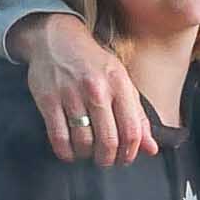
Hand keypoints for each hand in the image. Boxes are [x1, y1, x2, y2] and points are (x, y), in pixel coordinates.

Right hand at [19, 14, 153, 163]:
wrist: (57, 39)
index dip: (130, 152)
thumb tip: (151, 149)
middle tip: (106, 160)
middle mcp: (96, 89)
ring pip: (83, 141)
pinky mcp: (48, 100)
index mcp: (119, 84)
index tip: (125, 159)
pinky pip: (58, 137)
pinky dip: (66, 152)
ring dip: (87, 155)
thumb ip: (137, 116)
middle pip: (108, 140)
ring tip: (88, 153)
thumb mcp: (121, 82)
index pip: (131, 130)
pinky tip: (70, 152)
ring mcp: (70, 94)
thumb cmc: (94, 64)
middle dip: (108, 159)